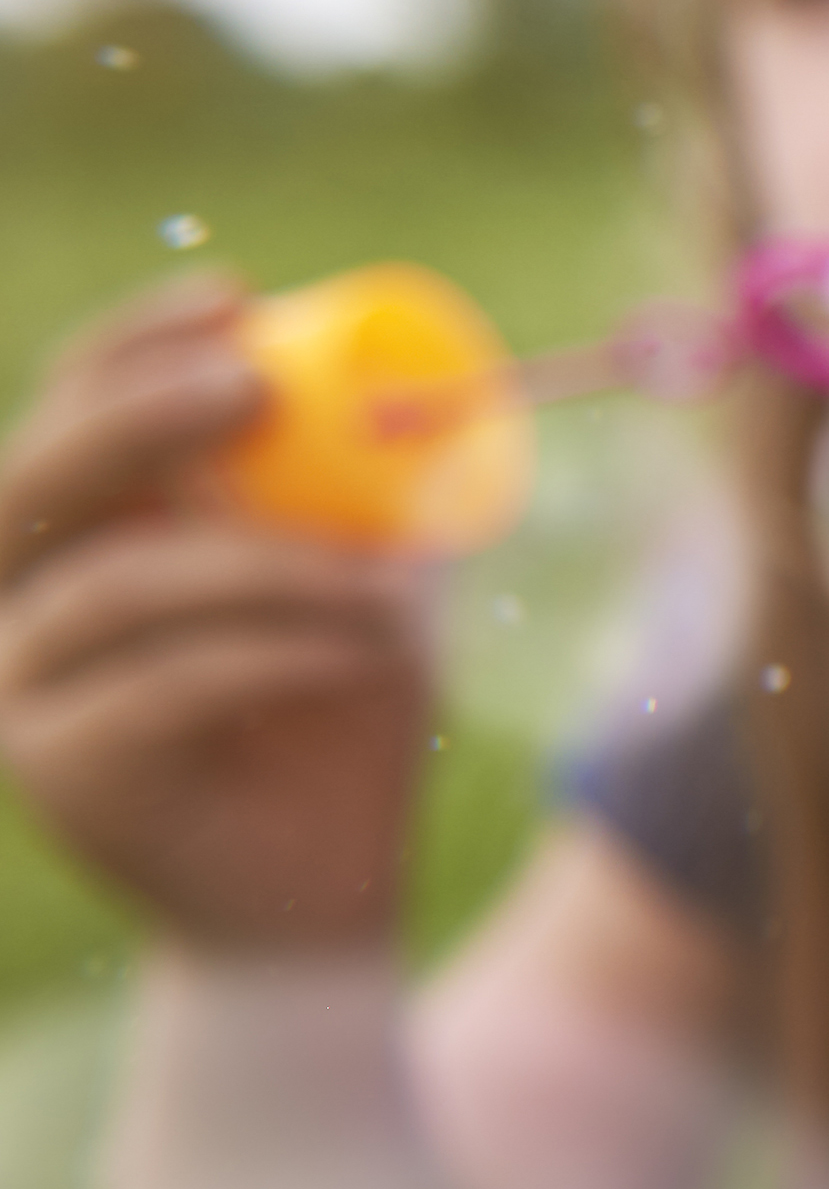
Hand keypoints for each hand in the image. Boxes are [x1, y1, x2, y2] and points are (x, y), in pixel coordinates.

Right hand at [0, 277, 426, 945]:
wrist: (321, 892)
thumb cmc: (341, 721)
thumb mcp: (371, 584)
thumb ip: (366, 493)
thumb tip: (427, 382)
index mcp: (78, 538)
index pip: (66, 410)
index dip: (131, 345)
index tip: (235, 296)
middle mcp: (17, 604)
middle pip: (33, 482)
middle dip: (138, 416)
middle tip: (253, 385)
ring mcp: (18, 689)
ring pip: (122, 585)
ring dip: (268, 565)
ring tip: (386, 581)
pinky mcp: (57, 768)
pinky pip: (166, 682)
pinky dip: (277, 652)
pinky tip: (365, 649)